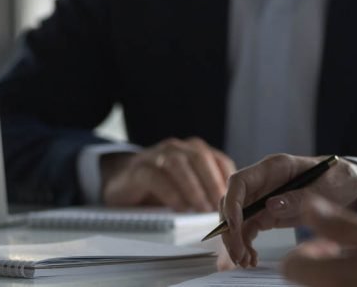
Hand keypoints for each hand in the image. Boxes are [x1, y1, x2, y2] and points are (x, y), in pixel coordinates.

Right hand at [99, 137, 234, 211]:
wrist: (121, 180)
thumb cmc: (160, 184)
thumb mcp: (187, 184)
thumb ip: (206, 189)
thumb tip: (231, 208)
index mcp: (193, 150)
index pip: (218, 159)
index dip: (228, 179)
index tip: (234, 199)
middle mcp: (177, 148)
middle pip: (200, 158)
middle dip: (212, 182)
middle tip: (219, 205)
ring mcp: (157, 155)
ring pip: (179, 165)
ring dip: (193, 187)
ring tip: (201, 208)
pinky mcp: (139, 169)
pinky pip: (157, 178)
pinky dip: (171, 193)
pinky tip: (179, 207)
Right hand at [221, 154, 356, 267]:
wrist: (348, 185)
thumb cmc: (337, 177)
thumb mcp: (325, 185)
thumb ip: (299, 196)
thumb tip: (270, 206)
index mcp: (274, 168)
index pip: (240, 181)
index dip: (232, 204)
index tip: (235, 227)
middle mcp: (263, 183)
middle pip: (233, 203)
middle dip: (230, 230)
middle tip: (238, 253)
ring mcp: (263, 198)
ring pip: (237, 220)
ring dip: (236, 241)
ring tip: (245, 261)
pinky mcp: (268, 214)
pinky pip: (248, 230)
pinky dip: (246, 244)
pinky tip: (252, 258)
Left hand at [282, 196, 356, 286]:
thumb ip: (341, 223)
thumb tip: (307, 205)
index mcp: (335, 277)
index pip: (290, 267)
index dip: (304, 250)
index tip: (329, 243)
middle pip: (305, 280)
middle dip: (320, 263)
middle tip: (349, 252)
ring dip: (332, 274)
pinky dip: (346, 284)